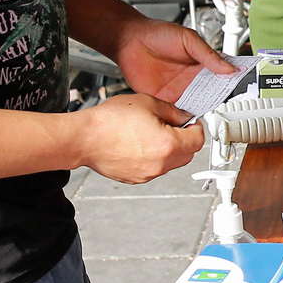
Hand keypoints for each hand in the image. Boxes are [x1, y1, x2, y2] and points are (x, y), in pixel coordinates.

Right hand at [76, 93, 204, 182]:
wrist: (83, 138)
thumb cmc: (109, 121)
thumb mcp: (148, 103)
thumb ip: (173, 111)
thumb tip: (184, 116)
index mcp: (168, 145)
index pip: (198, 140)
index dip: (197, 127)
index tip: (191, 121)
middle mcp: (160, 164)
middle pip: (188, 154)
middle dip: (186, 139)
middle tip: (175, 125)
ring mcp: (148, 174)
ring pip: (172, 163)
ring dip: (170, 149)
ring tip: (153, 132)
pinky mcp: (136, 179)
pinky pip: (155, 168)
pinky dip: (155, 157)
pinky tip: (141, 143)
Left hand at [112, 15, 235, 105]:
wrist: (129, 40)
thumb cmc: (156, 33)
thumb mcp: (188, 39)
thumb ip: (208, 55)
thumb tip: (229, 68)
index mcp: (201, 63)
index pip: (222, 75)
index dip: (231, 81)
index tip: (241, 86)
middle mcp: (192, 79)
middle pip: (211, 94)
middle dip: (219, 99)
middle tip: (225, 103)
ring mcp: (178, 90)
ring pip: (196, 105)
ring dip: (203, 110)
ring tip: (210, 112)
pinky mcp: (164, 99)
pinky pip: (177, 112)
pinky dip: (183, 117)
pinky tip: (190, 117)